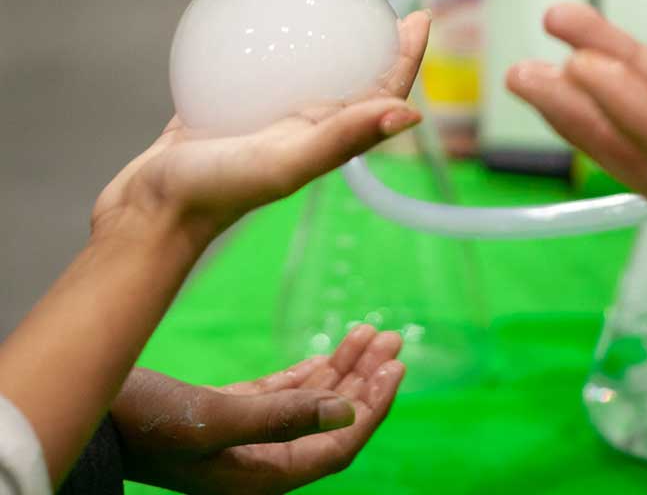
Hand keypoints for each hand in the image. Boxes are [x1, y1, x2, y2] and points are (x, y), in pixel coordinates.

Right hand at [92, 11, 430, 247]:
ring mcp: (269, 118)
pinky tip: (258, 14)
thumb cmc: (219, 190)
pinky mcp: (230, 108)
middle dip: (378, 43)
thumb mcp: (286, 161)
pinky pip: (257, 68)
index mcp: (328, 138)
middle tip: (382, 1)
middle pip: (357, 78)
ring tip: (331, 3)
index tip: (419, 17)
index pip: (382, 93)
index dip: (406, 58)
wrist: (148, 211)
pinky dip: (268, 43)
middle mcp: (306, 127)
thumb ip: (344, 137)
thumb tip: (411, 113)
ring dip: (330, 42)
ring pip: (311, 72)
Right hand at [112, 327, 404, 494]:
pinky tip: (331, 349)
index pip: (337, 447)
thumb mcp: (216, 418)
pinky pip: (284, 394)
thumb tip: (347, 414)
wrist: (92, 415)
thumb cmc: (147, 421)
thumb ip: (284, 416)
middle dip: (365, 380)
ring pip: (311, 402)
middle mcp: (259, 460)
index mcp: (262, 473)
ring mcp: (245, 436)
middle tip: (393, 339)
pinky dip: (310, 371)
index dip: (372, 409)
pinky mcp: (229, 412)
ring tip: (373, 331)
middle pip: (331, 421)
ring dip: (343, 368)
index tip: (395, 367)